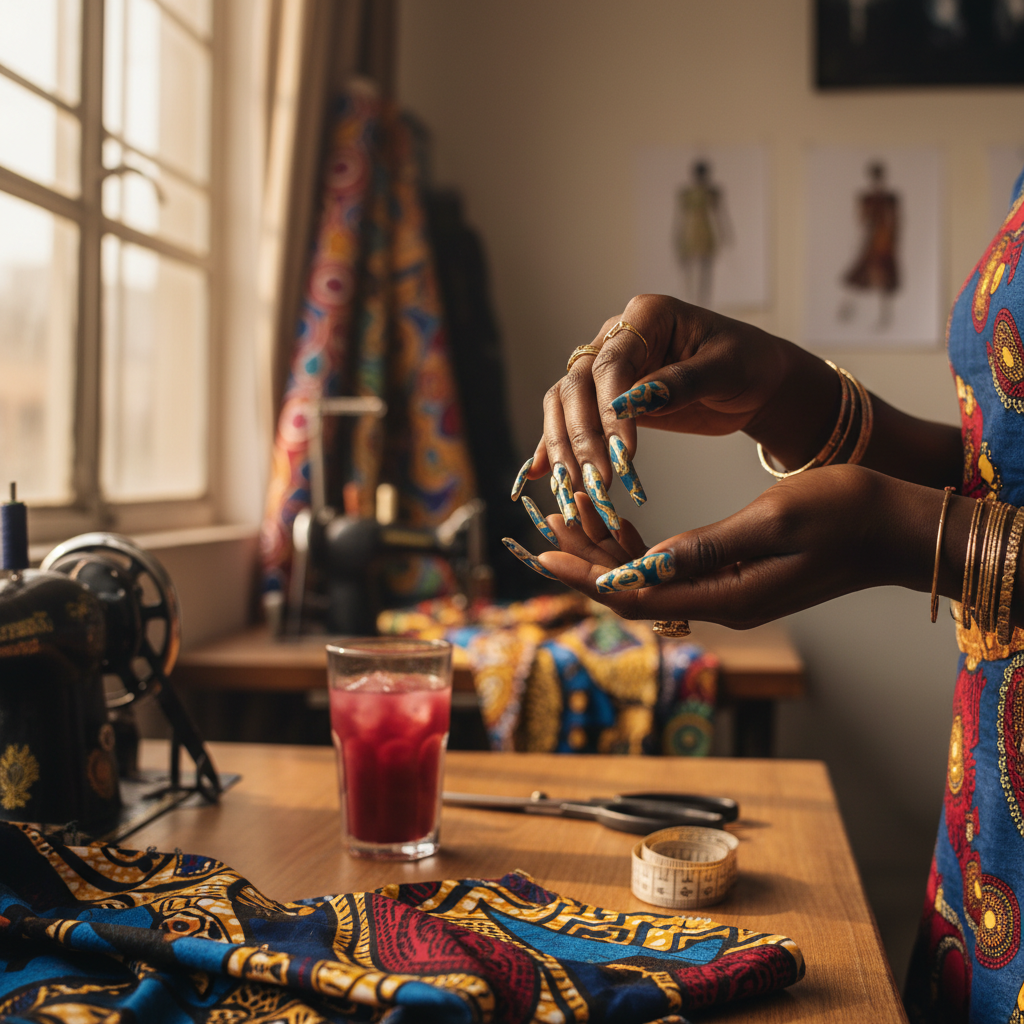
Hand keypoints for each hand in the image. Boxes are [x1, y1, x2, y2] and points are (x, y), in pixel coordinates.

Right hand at [511, 293, 842, 524]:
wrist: (757, 381)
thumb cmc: (749, 365)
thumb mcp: (726, 369)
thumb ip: (678, 383)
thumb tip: (628, 403)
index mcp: (646, 316)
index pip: (611, 363)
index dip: (608, 409)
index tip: (623, 452)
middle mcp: (616, 337)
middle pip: (576, 385)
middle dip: (583, 437)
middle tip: (598, 481)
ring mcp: (606, 368)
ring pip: (564, 404)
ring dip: (564, 447)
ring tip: (573, 487)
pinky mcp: (604, 398)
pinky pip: (570, 420)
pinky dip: (554, 446)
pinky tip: (539, 474)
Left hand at [528, 467, 951, 628]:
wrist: (897, 528)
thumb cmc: (845, 513)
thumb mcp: (772, 521)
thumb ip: (703, 549)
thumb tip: (637, 570)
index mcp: (726, 596)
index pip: (633, 597)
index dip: (581, 576)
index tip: (540, 553)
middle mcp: (721, 603)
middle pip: (632, 593)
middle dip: (583, 562)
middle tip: (544, 526)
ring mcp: (728, 594)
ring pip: (648, 582)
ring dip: (606, 555)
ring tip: (568, 519)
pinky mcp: (736, 579)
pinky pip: (672, 572)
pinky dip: (639, 553)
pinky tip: (620, 528)